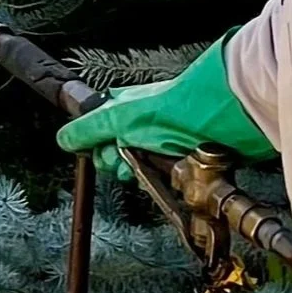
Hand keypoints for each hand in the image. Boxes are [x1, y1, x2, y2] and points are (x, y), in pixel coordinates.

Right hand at [56, 39, 275, 177]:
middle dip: (121, 165)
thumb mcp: (122, 117)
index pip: (99, 133)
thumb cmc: (180, 109)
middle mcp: (147, 125)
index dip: (98, 148)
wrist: (228, 117)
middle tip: (130, 162)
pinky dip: (170, 185)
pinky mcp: (189, 161)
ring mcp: (168, 144)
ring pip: (145, 171)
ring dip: (146, 176)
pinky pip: (171, 182)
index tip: (107, 153)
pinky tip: (174, 179)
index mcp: (128, 108)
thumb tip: (63, 139)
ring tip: (157, 167)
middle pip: (120, 155)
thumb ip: (90, 128)